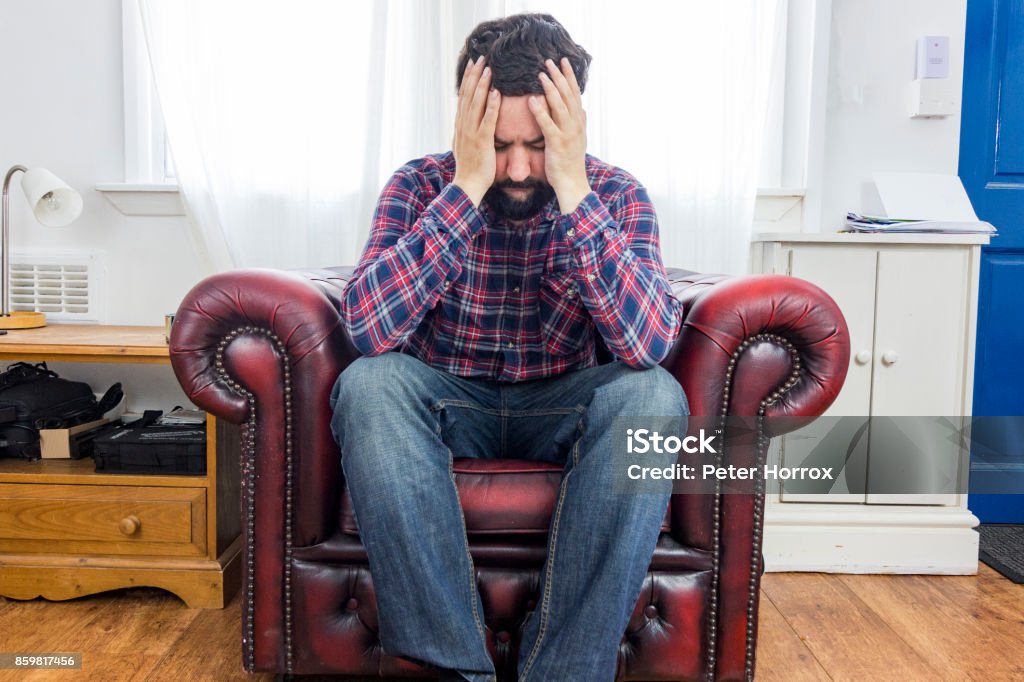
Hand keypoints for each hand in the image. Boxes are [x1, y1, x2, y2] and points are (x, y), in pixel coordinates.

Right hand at [452, 56, 500, 206]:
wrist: (467, 184)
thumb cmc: (470, 167)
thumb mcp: (464, 145)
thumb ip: (466, 130)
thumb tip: (466, 120)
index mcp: (460, 125)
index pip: (463, 97)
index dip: (468, 79)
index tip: (473, 64)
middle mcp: (463, 125)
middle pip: (468, 95)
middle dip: (474, 75)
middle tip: (481, 58)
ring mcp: (471, 133)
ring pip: (476, 103)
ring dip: (482, 84)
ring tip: (489, 68)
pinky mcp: (482, 141)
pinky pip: (487, 120)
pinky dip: (492, 105)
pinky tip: (497, 93)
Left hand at [529, 58, 590, 213]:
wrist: (572, 184)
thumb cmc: (571, 164)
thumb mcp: (579, 141)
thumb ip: (580, 124)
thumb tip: (583, 110)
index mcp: (579, 122)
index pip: (574, 94)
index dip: (569, 77)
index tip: (562, 61)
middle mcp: (575, 125)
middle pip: (568, 95)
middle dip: (559, 76)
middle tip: (549, 60)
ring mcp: (568, 134)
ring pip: (560, 106)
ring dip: (551, 88)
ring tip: (541, 74)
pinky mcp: (557, 144)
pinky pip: (548, 125)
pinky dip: (540, 111)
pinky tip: (532, 100)